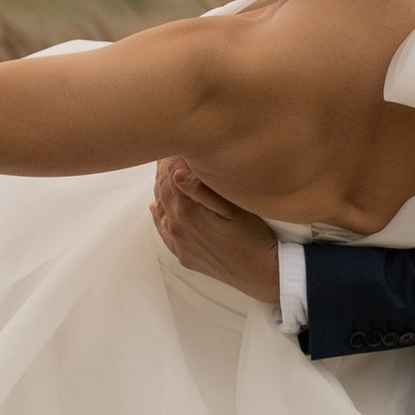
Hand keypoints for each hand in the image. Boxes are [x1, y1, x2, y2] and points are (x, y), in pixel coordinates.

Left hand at [152, 158, 281, 302]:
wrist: (258, 272)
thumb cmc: (252, 236)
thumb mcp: (234, 208)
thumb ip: (202, 190)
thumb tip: (176, 173)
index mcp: (187, 210)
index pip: (171, 175)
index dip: (173, 156)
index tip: (178, 142)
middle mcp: (176, 226)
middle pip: (162, 189)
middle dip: (164, 169)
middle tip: (170, 150)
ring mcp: (178, 242)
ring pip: (161, 208)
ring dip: (162, 189)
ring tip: (166, 171)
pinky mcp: (183, 254)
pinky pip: (163, 232)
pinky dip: (158, 217)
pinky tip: (155, 207)